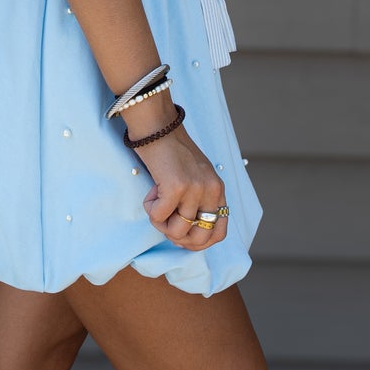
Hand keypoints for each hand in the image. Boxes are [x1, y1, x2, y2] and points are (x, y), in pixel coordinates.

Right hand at [130, 122, 227, 250]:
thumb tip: (186, 233)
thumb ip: (198, 200)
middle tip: (165, 222)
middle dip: (178, 238)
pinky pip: (159, 217)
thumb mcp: (196, 176)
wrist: (158, 126)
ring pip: (177, 231)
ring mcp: (195, 189)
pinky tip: (150, 193)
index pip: (219, 233)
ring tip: (156, 202)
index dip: (198, 243)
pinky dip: (150, 209)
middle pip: (200, 238)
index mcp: (218, 189)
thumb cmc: (171, 151)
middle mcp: (211, 190)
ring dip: (161, 223)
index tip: (182, 237)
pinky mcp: (176, 187)